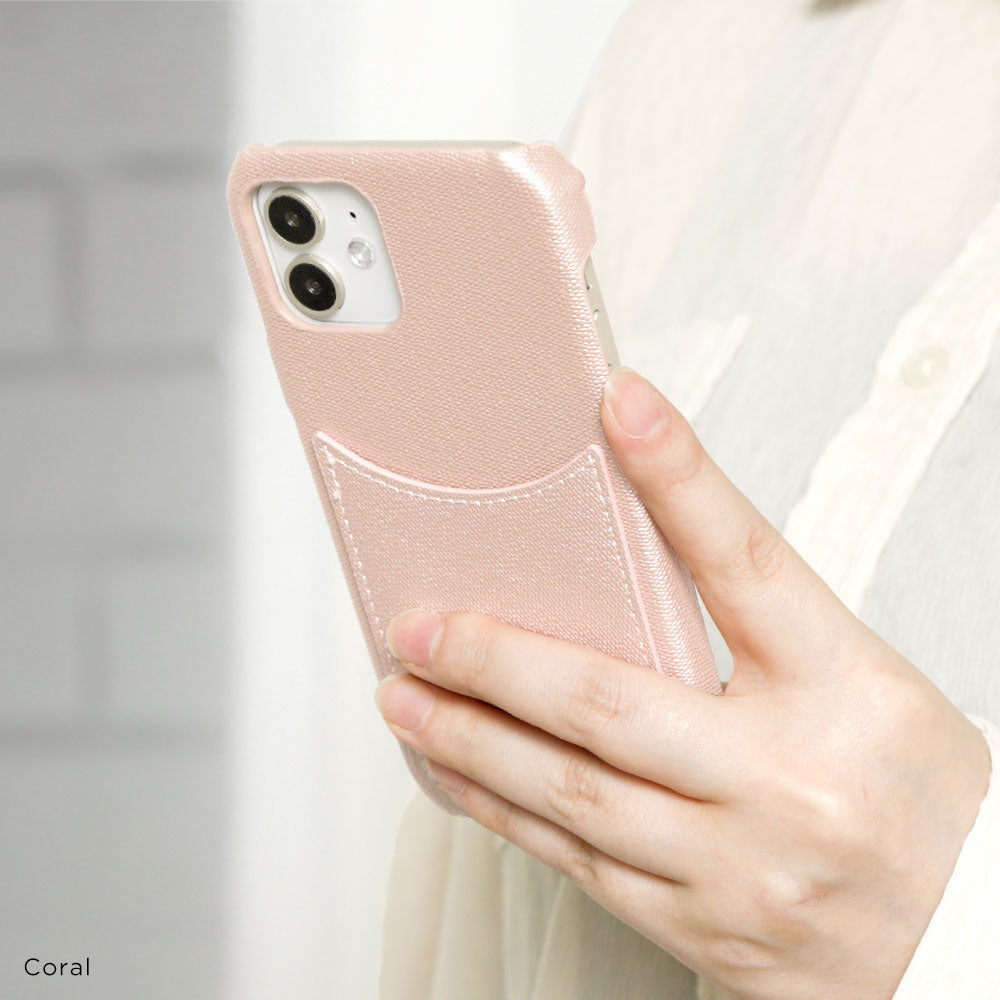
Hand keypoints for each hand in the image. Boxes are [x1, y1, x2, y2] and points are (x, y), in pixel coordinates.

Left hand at [374, 367, 991, 999]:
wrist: (974, 943)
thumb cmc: (918, 797)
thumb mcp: (861, 683)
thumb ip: (754, 630)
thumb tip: (629, 571)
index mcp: (846, 691)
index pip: (745, 562)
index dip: (678, 476)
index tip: (619, 406)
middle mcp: (788, 779)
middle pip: (610, 701)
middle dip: (496, 659)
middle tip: (420, 624)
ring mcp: (739, 865)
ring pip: (571, 794)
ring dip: (471, 738)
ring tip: (406, 697)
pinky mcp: (704, 929)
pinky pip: (579, 866)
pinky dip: (506, 811)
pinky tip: (461, 775)